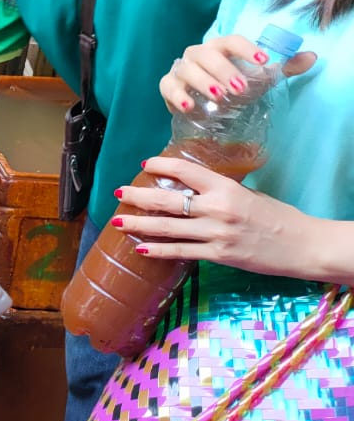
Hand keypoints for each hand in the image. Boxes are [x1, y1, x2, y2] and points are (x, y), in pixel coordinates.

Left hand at [113, 157, 317, 277]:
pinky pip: (180, 251)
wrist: (302, 246)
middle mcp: (217, 209)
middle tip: (118, 193)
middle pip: (166, 200)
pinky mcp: (218, 256)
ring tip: (118, 222)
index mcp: (225, 187)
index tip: (145, 165)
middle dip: (137, 196)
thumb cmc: (277, 217)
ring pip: (167, 227)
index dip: (161, 166)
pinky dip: (158, 249)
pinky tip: (141, 247)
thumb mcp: (249, 194)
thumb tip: (191, 186)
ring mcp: (215, 234)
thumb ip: (219, 191)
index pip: (185, 171)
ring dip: (139, 224)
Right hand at [160, 35, 316, 111]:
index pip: (231, 41)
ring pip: (188, 69)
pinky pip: (168, 87)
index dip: (247, 49)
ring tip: (218, 97)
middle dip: (224, 70)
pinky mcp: (168, 86)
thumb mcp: (259, 78)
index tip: (263, 61)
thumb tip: (311, 57)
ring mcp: (181, 69)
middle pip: (208, 54)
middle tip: (240, 88)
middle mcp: (198, 53)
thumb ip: (283, 67)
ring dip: (203, 82)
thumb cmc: (233, 85)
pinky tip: (190, 106)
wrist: (206, 103)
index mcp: (221, 47)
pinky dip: (177, 96)